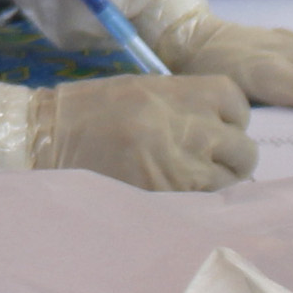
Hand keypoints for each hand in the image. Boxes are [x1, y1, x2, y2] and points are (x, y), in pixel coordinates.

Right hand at [26, 75, 255, 188]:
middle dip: (230, 155)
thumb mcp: (145, 89)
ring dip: (215, 180)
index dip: (232, 117)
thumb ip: (188, 103)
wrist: (49, 138)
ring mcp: (183, 170)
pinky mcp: (168, 200)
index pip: (238, 105)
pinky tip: (171, 190)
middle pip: (243, 150)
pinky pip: (201, 203)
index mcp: (184, 95)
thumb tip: (221, 124)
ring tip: (185, 175)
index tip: (218, 124)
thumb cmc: (94, 109)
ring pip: (228, 182)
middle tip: (205, 156)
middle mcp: (192, 131)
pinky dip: (194, 200)